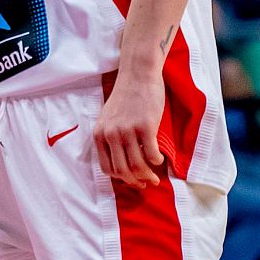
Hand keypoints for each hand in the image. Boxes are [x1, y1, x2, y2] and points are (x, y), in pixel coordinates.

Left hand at [94, 69, 165, 188]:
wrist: (137, 76)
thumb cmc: (126, 98)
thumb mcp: (110, 119)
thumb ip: (112, 138)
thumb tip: (124, 162)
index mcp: (99, 134)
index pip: (107, 168)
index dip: (121, 179)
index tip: (132, 180)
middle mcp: (110, 134)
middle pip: (122, 171)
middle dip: (136, 182)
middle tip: (147, 183)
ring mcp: (127, 130)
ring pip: (137, 166)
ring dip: (148, 176)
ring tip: (156, 177)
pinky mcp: (145, 126)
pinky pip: (151, 154)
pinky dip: (157, 162)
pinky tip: (159, 159)